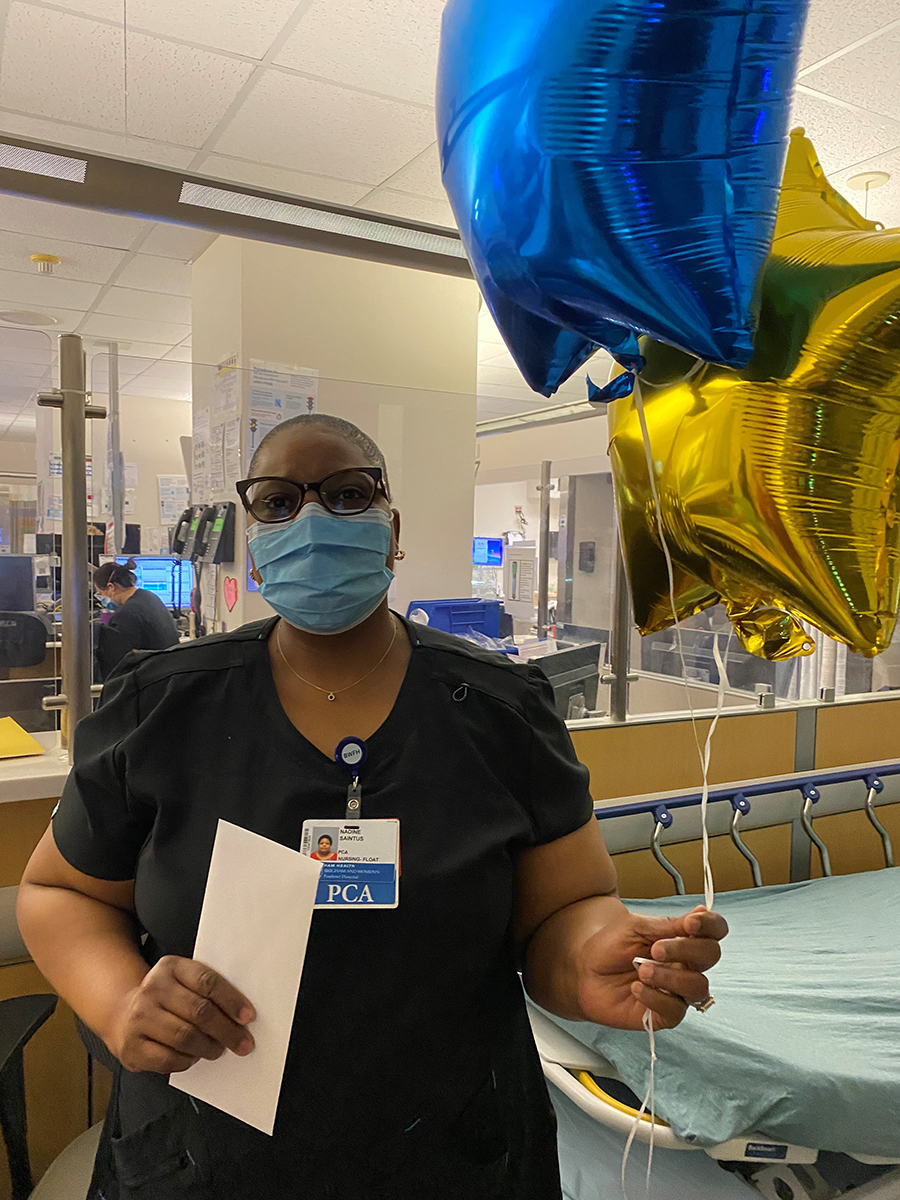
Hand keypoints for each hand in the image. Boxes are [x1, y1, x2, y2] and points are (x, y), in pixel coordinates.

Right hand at [107, 956, 255, 1073]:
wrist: (122, 1013)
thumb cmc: (166, 999)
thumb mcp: (182, 982)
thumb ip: (206, 991)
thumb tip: (241, 1015)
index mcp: (170, 967)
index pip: (206, 981)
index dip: (231, 1000)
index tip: (248, 1016)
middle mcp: (152, 988)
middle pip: (199, 1011)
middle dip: (226, 1030)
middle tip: (243, 1043)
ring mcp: (139, 1018)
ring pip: (185, 1036)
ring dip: (209, 1047)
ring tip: (219, 1050)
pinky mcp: (132, 1046)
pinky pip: (168, 1058)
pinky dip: (187, 1061)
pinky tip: (195, 1057)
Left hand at [575, 905, 726, 1030]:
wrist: (583, 970)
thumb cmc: (611, 945)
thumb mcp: (636, 926)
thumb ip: (669, 924)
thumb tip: (702, 911)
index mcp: (682, 939)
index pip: (714, 931)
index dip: (710, 925)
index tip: (690, 923)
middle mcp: (686, 965)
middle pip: (711, 956)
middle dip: (686, 950)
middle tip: (656, 948)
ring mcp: (677, 991)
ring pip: (698, 987)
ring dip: (670, 977)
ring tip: (642, 970)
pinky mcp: (664, 1014)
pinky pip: (676, 1011)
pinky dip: (656, 997)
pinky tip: (636, 987)